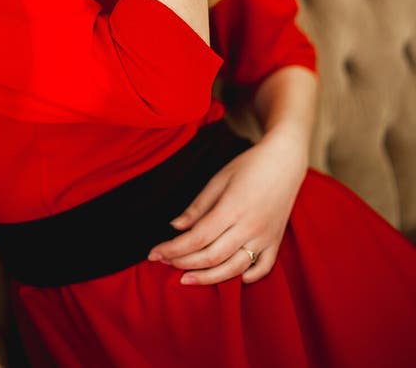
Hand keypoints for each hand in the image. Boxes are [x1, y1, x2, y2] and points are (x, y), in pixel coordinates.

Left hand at [147, 131, 308, 284]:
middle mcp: (250, 227)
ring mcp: (265, 237)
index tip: (154, 253)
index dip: (173, 249)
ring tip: (186, 278)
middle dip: (184, 263)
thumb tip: (175, 227)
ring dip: (208, 278)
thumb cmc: (249, 165)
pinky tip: (229, 277)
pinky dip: (247, 277)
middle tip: (163, 264)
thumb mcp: (219, 178)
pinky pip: (263, 268)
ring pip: (234, 268)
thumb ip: (198, 206)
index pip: (197, 237)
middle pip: (212, 257)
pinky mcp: (276, 241)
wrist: (285, 160)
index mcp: (232, 208)